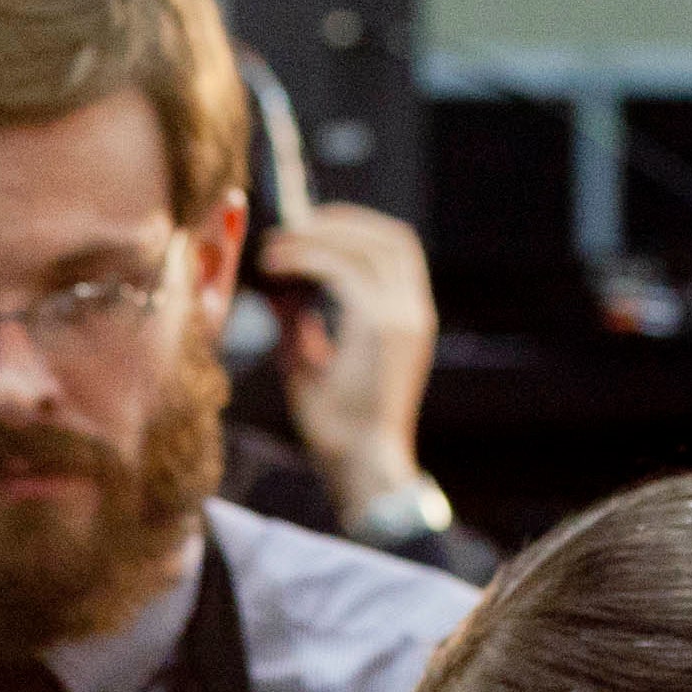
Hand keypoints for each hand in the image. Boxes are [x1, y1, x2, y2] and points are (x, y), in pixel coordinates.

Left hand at [260, 203, 435, 516]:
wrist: (362, 469)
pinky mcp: (382, 330)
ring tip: (278, 246)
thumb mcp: (311, 368)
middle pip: (390, 238)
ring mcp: (403, 320)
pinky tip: (277, 265)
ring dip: (320, 236)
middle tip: (291, 227)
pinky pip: (344, 272)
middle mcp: (414, 314)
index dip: (353, 230)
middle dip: (338, 222)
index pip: (395, 251)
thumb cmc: (339, 432)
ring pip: (368, 247)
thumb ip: (300, 327)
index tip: (308, 230)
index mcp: (408, 321)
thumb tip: (278, 293)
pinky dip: (309, 259)